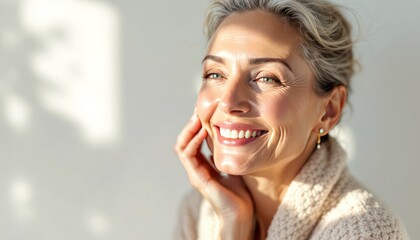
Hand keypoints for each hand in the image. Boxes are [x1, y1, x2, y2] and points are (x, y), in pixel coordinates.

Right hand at [174, 112, 254, 239]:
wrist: (240, 214)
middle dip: (190, 125)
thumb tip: (231, 138)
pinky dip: (193, 141)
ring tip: (197, 117)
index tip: (204, 112)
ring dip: (188, 130)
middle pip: (184, 142)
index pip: (193, 141)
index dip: (196, 127)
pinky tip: (201, 131)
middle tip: (197, 110)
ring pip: (182, 146)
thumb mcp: (233, 166)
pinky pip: (189, 155)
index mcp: (203, 166)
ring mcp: (195, 173)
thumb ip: (228, 155)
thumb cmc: (240, 194)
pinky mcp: (198, 178)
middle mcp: (196, 169)